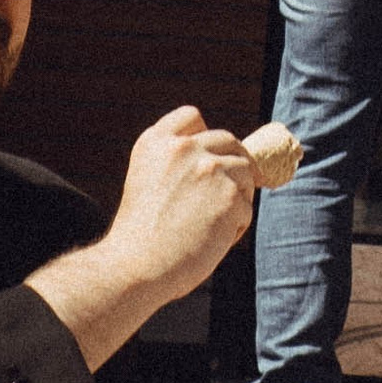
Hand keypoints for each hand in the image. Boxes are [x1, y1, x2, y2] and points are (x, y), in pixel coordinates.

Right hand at [111, 104, 262, 300]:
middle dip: (233, 164)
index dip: (204, 135)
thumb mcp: (148, 181)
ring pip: (245, 173)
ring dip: (236, 197)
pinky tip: (211, 242)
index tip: (206, 155)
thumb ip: (177, 164)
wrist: (135, 266)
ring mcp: (209, 169)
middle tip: (225, 193)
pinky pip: (246, 209)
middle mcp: (183, 148)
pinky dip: (235, 227)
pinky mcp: (230, 196)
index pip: (191, 116)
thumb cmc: (140, 234)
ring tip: (211, 225)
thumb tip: (227, 159)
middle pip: (228, 141)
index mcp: (156, 142)